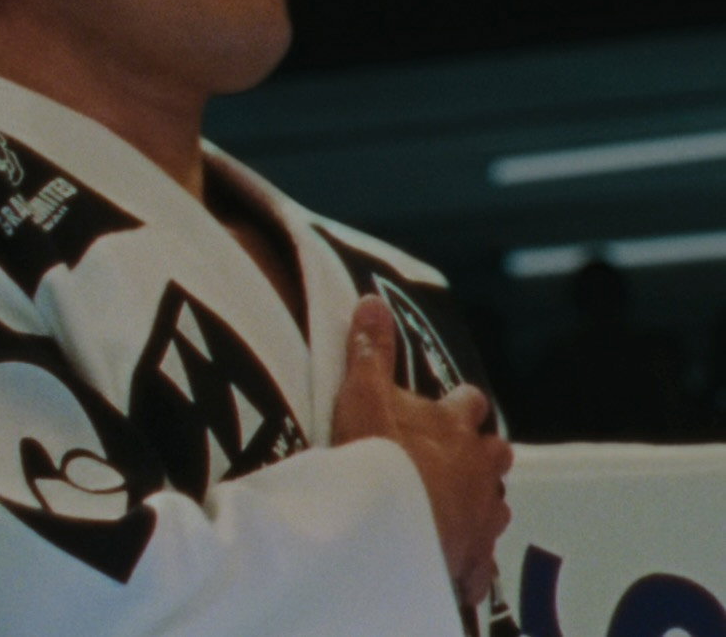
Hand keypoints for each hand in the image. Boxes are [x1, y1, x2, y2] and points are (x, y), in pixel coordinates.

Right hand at [330, 295, 512, 607]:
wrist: (390, 536)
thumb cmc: (378, 463)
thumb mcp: (363, 399)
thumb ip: (370, 353)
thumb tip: (373, 301)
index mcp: (456, 427)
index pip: (469, 403)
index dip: (459, 403)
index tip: (447, 405)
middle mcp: (481, 467)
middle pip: (494, 452)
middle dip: (477, 452)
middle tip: (445, 456)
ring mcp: (484, 513)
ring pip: (492, 499)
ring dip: (474, 497)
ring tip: (443, 502)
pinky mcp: (478, 555)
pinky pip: (480, 549)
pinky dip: (467, 545)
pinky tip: (445, 547)